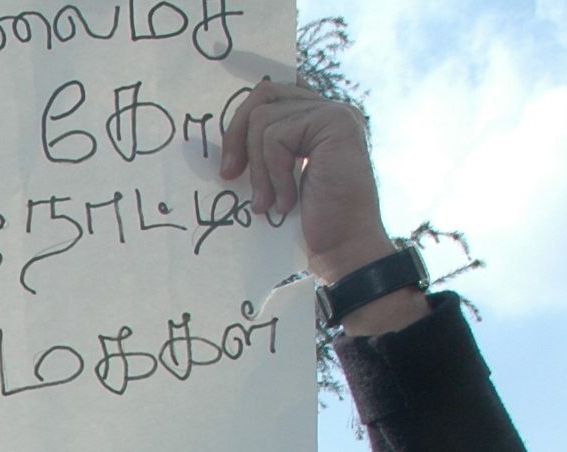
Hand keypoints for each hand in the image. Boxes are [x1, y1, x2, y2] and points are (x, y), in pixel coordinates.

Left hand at [220, 79, 409, 306]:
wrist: (344, 247)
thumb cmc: (310, 222)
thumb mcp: (277, 179)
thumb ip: (263, 150)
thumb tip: (223, 144)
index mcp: (314, 120)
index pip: (274, 89)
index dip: (244, 105)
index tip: (225, 135)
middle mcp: (327, 109)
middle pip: (263, 94)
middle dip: (236, 134)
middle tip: (228, 173)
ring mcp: (334, 113)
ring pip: (263, 119)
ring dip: (258, 168)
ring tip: (266, 202)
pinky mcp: (334, 122)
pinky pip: (276, 137)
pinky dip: (273, 174)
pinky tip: (286, 202)